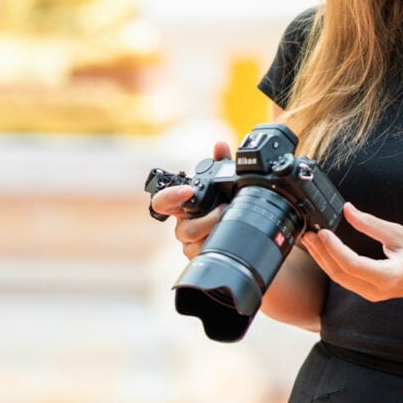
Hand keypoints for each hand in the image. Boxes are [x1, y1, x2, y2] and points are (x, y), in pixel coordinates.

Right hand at [149, 140, 231, 259]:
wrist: (241, 234)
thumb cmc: (226, 206)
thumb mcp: (226, 184)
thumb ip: (221, 163)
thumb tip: (219, 145)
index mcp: (183, 205)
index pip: (161, 203)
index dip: (169, 196)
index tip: (187, 190)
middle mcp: (183, 225)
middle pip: (182, 228)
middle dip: (205, 220)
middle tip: (223, 209)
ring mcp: (190, 244)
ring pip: (197, 244)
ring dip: (215, 231)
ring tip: (231, 222)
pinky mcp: (200, 257)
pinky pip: (204, 255)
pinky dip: (218, 245)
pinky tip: (229, 238)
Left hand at [300, 203, 402, 302]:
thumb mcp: (399, 234)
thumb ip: (371, 224)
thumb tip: (347, 210)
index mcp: (388, 277)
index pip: (352, 265)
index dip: (334, 248)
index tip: (323, 231)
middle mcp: (377, 290)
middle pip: (340, 275)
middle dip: (321, 254)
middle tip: (308, 233)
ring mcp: (372, 294)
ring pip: (340, 279)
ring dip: (324, 259)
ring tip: (311, 239)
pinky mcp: (369, 291)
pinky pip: (346, 279)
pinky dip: (333, 263)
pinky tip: (325, 250)